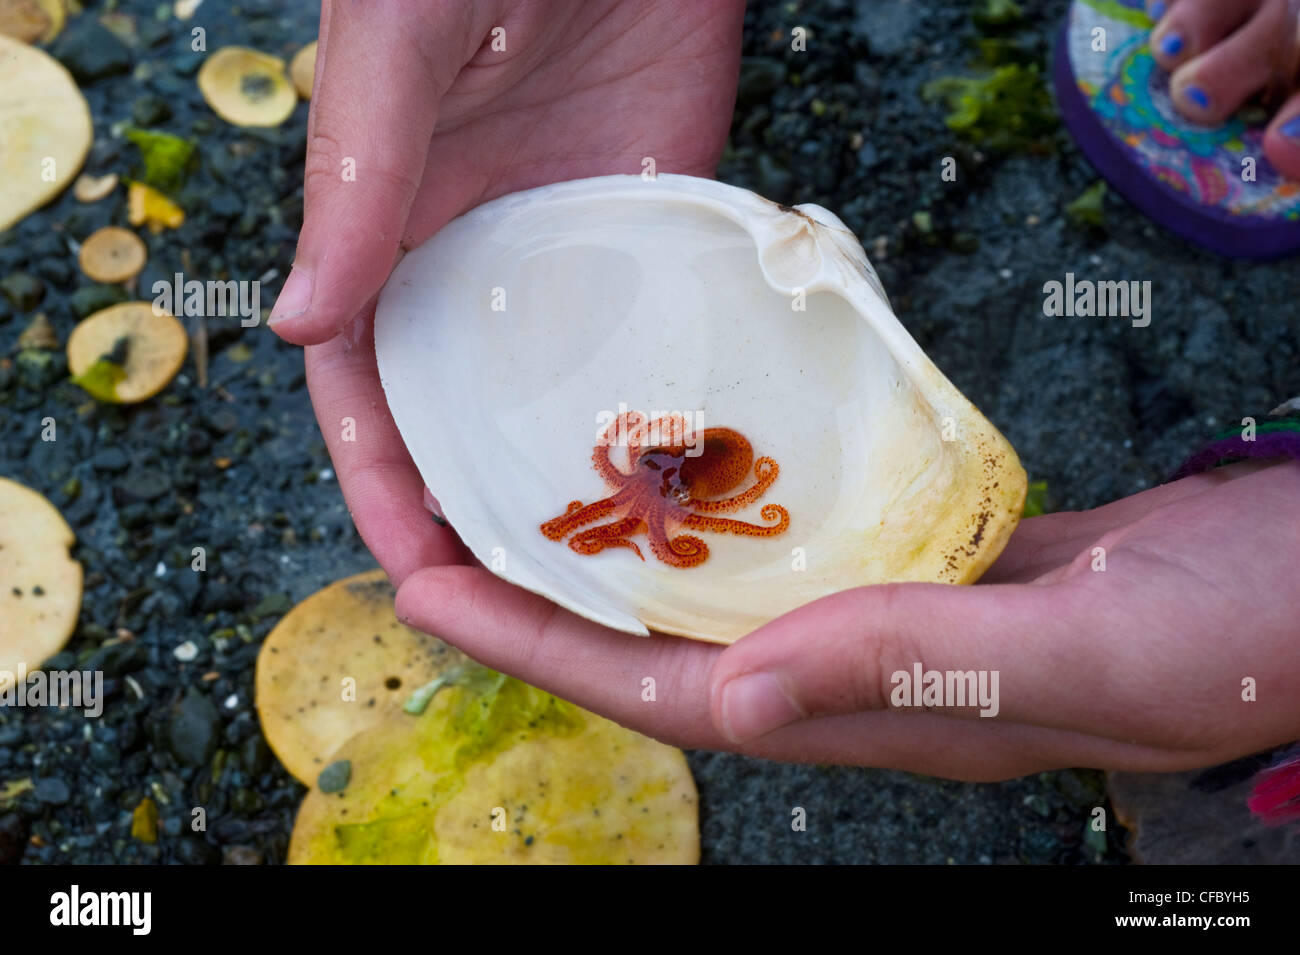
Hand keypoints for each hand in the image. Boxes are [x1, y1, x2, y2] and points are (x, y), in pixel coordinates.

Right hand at [276, 0, 744, 584]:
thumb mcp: (395, 49)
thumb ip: (354, 176)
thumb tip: (302, 329)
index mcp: (389, 226)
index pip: (364, 384)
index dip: (377, 479)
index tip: (411, 565)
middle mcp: (474, 258)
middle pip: (460, 413)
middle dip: (471, 507)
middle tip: (516, 601)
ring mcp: (566, 252)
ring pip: (553, 393)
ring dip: (563, 479)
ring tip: (599, 567)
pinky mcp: (652, 228)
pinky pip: (646, 336)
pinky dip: (649, 408)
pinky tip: (674, 475)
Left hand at [394, 460, 1299, 780]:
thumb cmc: (1241, 632)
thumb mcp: (1082, 652)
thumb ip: (912, 666)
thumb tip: (731, 700)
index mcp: (884, 715)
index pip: (671, 699)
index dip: (542, 651)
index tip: (426, 593)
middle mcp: (869, 680)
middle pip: (671, 653)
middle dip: (545, 605)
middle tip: (437, 532)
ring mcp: (900, 626)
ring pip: (724, 602)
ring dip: (623, 561)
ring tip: (531, 499)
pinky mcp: (935, 570)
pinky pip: (793, 551)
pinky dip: (725, 519)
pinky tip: (690, 475)